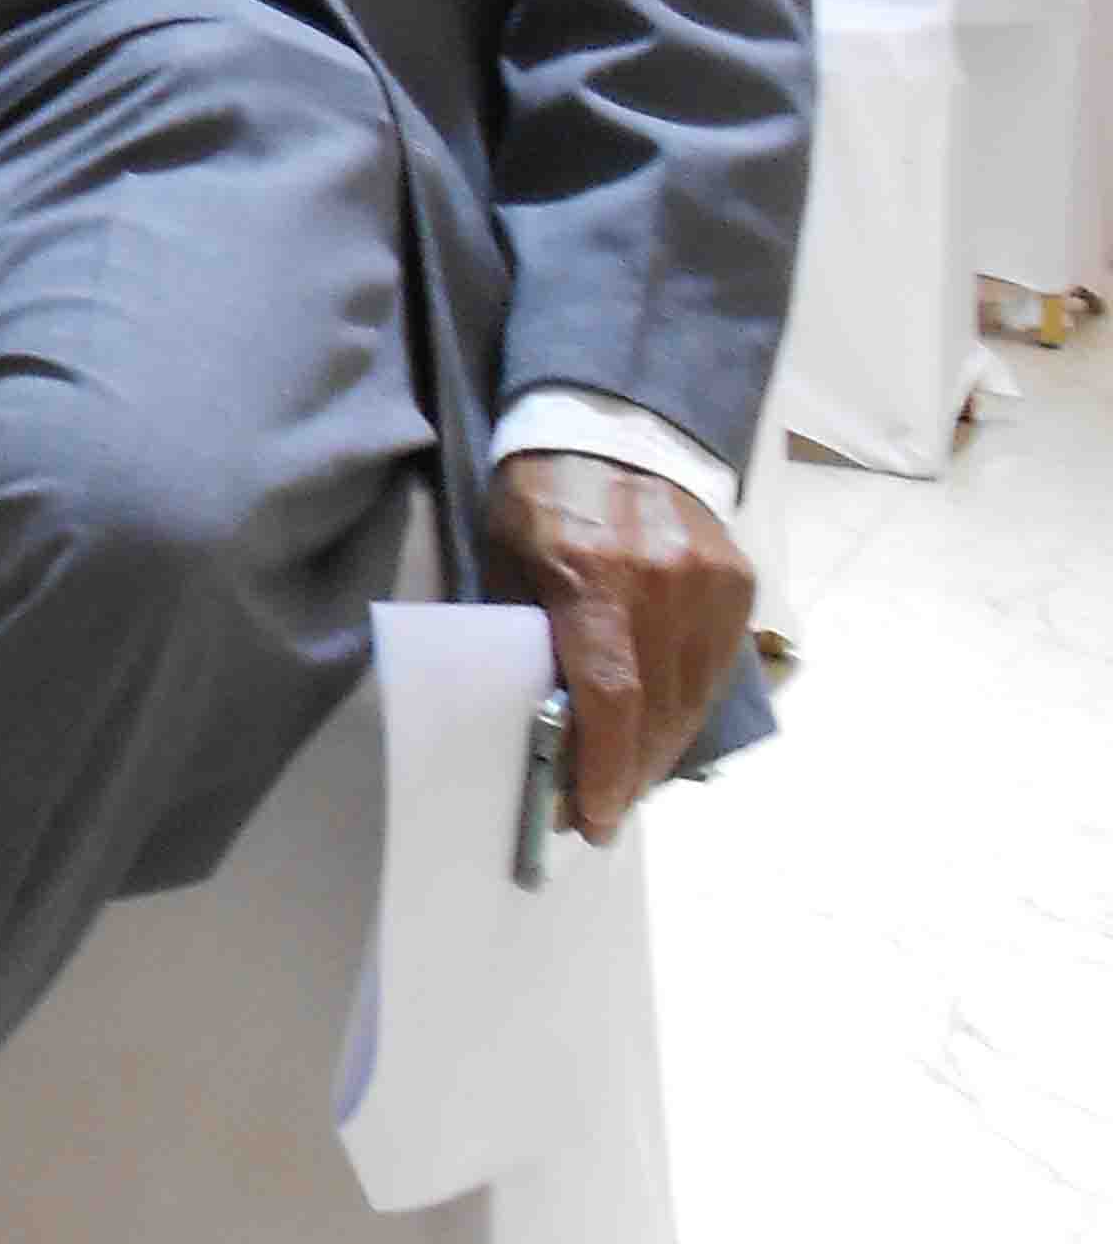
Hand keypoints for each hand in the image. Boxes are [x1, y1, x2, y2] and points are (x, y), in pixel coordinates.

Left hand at [484, 449, 752, 844]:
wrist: (612, 427)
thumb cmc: (538, 496)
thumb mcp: (506, 557)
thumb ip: (527, 635)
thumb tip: (539, 724)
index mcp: (593, 576)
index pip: (610, 696)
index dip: (602, 767)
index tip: (589, 816)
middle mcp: (663, 584)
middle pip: (657, 710)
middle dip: (628, 773)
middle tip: (601, 811)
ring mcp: (710, 584)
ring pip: (693, 698)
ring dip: (660, 750)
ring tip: (626, 781)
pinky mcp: (738, 583)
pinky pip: (714, 669)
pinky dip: (686, 707)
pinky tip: (659, 728)